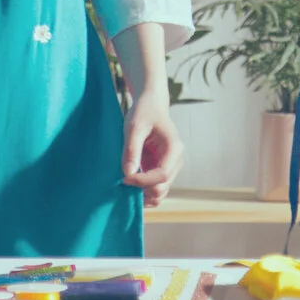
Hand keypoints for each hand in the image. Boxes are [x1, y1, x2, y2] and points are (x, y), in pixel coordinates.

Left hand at [121, 94, 183, 209]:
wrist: (151, 105)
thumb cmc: (143, 112)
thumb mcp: (134, 127)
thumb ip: (132, 150)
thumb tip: (128, 173)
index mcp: (173, 148)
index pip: (162, 174)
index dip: (143, 181)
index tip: (124, 178)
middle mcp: (176, 160)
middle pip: (162, 186)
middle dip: (143, 189)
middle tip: (123, 181)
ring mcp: (171, 166)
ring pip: (161, 192)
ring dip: (144, 194)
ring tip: (126, 187)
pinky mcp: (162, 169)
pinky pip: (156, 188)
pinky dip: (145, 192)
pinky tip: (131, 187)